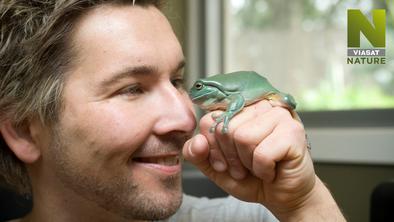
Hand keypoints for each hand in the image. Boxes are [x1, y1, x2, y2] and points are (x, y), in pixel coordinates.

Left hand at [183, 100, 344, 220]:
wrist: (281, 196)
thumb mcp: (216, 167)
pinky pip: (262, 153)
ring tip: (258, 166)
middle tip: (244, 167)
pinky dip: (263, 170)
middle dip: (231, 157)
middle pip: (226, 128)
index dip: (213, 147)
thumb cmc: (252, 177)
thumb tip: (199, 140)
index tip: (224, 162)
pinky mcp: (293, 131)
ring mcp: (279, 115)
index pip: (210, 120)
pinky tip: (272, 170)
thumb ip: (198, 153)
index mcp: (239, 109)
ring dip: (248, 163)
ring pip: (243, 137)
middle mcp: (259, 106)